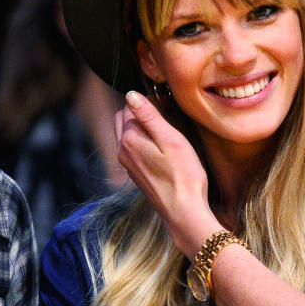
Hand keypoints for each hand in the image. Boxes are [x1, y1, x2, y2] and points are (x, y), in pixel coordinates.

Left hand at [114, 91, 220, 255]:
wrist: (183, 211)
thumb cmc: (182, 175)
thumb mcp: (170, 139)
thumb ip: (149, 116)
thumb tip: (131, 94)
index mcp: (129, 139)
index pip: (129, 106)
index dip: (148, 102)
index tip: (166, 108)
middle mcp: (122, 150)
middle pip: (123, 120)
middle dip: (139, 113)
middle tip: (164, 117)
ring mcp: (126, 164)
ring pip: (126, 135)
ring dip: (140, 128)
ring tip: (164, 133)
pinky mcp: (134, 173)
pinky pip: (132, 149)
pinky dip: (142, 143)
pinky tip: (161, 150)